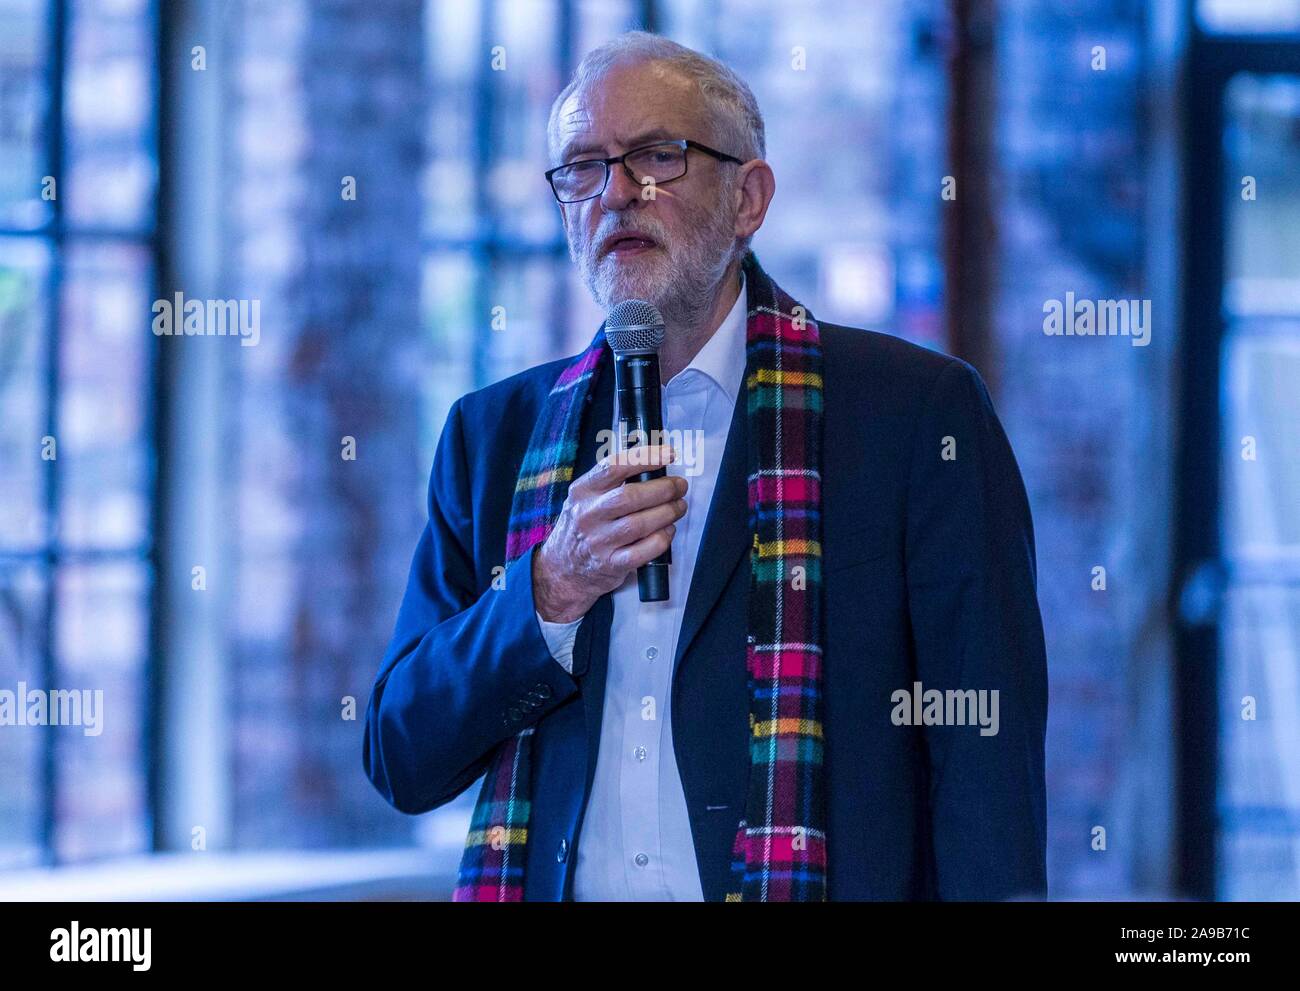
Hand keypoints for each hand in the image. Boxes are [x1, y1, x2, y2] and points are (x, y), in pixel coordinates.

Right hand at [532, 444, 688, 622]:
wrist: (562, 569)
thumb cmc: (582, 527)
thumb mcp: (585, 498)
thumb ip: (611, 481)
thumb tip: (653, 463)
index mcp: (582, 491)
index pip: (614, 466)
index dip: (645, 458)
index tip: (668, 454)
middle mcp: (588, 515)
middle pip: (631, 496)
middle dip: (664, 489)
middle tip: (679, 486)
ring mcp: (599, 542)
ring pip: (641, 523)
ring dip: (668, 512)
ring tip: (678, 506)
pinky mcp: (612, 564)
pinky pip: (645, 551)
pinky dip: (663, 538)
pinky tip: (668, 530)